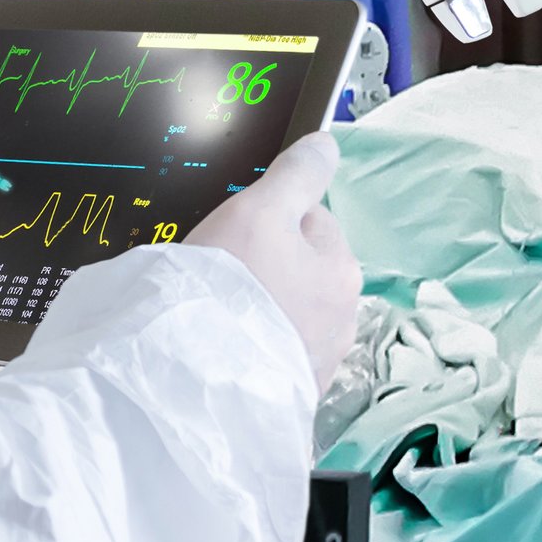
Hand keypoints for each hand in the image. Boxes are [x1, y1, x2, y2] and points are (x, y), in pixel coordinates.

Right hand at [187, 134, 358, 393]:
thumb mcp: (261, 210)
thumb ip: (298, 174)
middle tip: (222, 276)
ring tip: (218, 316)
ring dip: (258, 309)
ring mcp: (319, 362)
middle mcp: (344, 319)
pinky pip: (270, 355)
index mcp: (343, 270)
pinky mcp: (291, 395)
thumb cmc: (231, 287)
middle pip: (300, 270)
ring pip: (285, 314)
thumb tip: (328, 146)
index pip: (310, 221)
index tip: (234, 234)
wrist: (198, 381)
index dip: (268, 219)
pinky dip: (251, 347)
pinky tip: (223, 349)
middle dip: (266, 268)